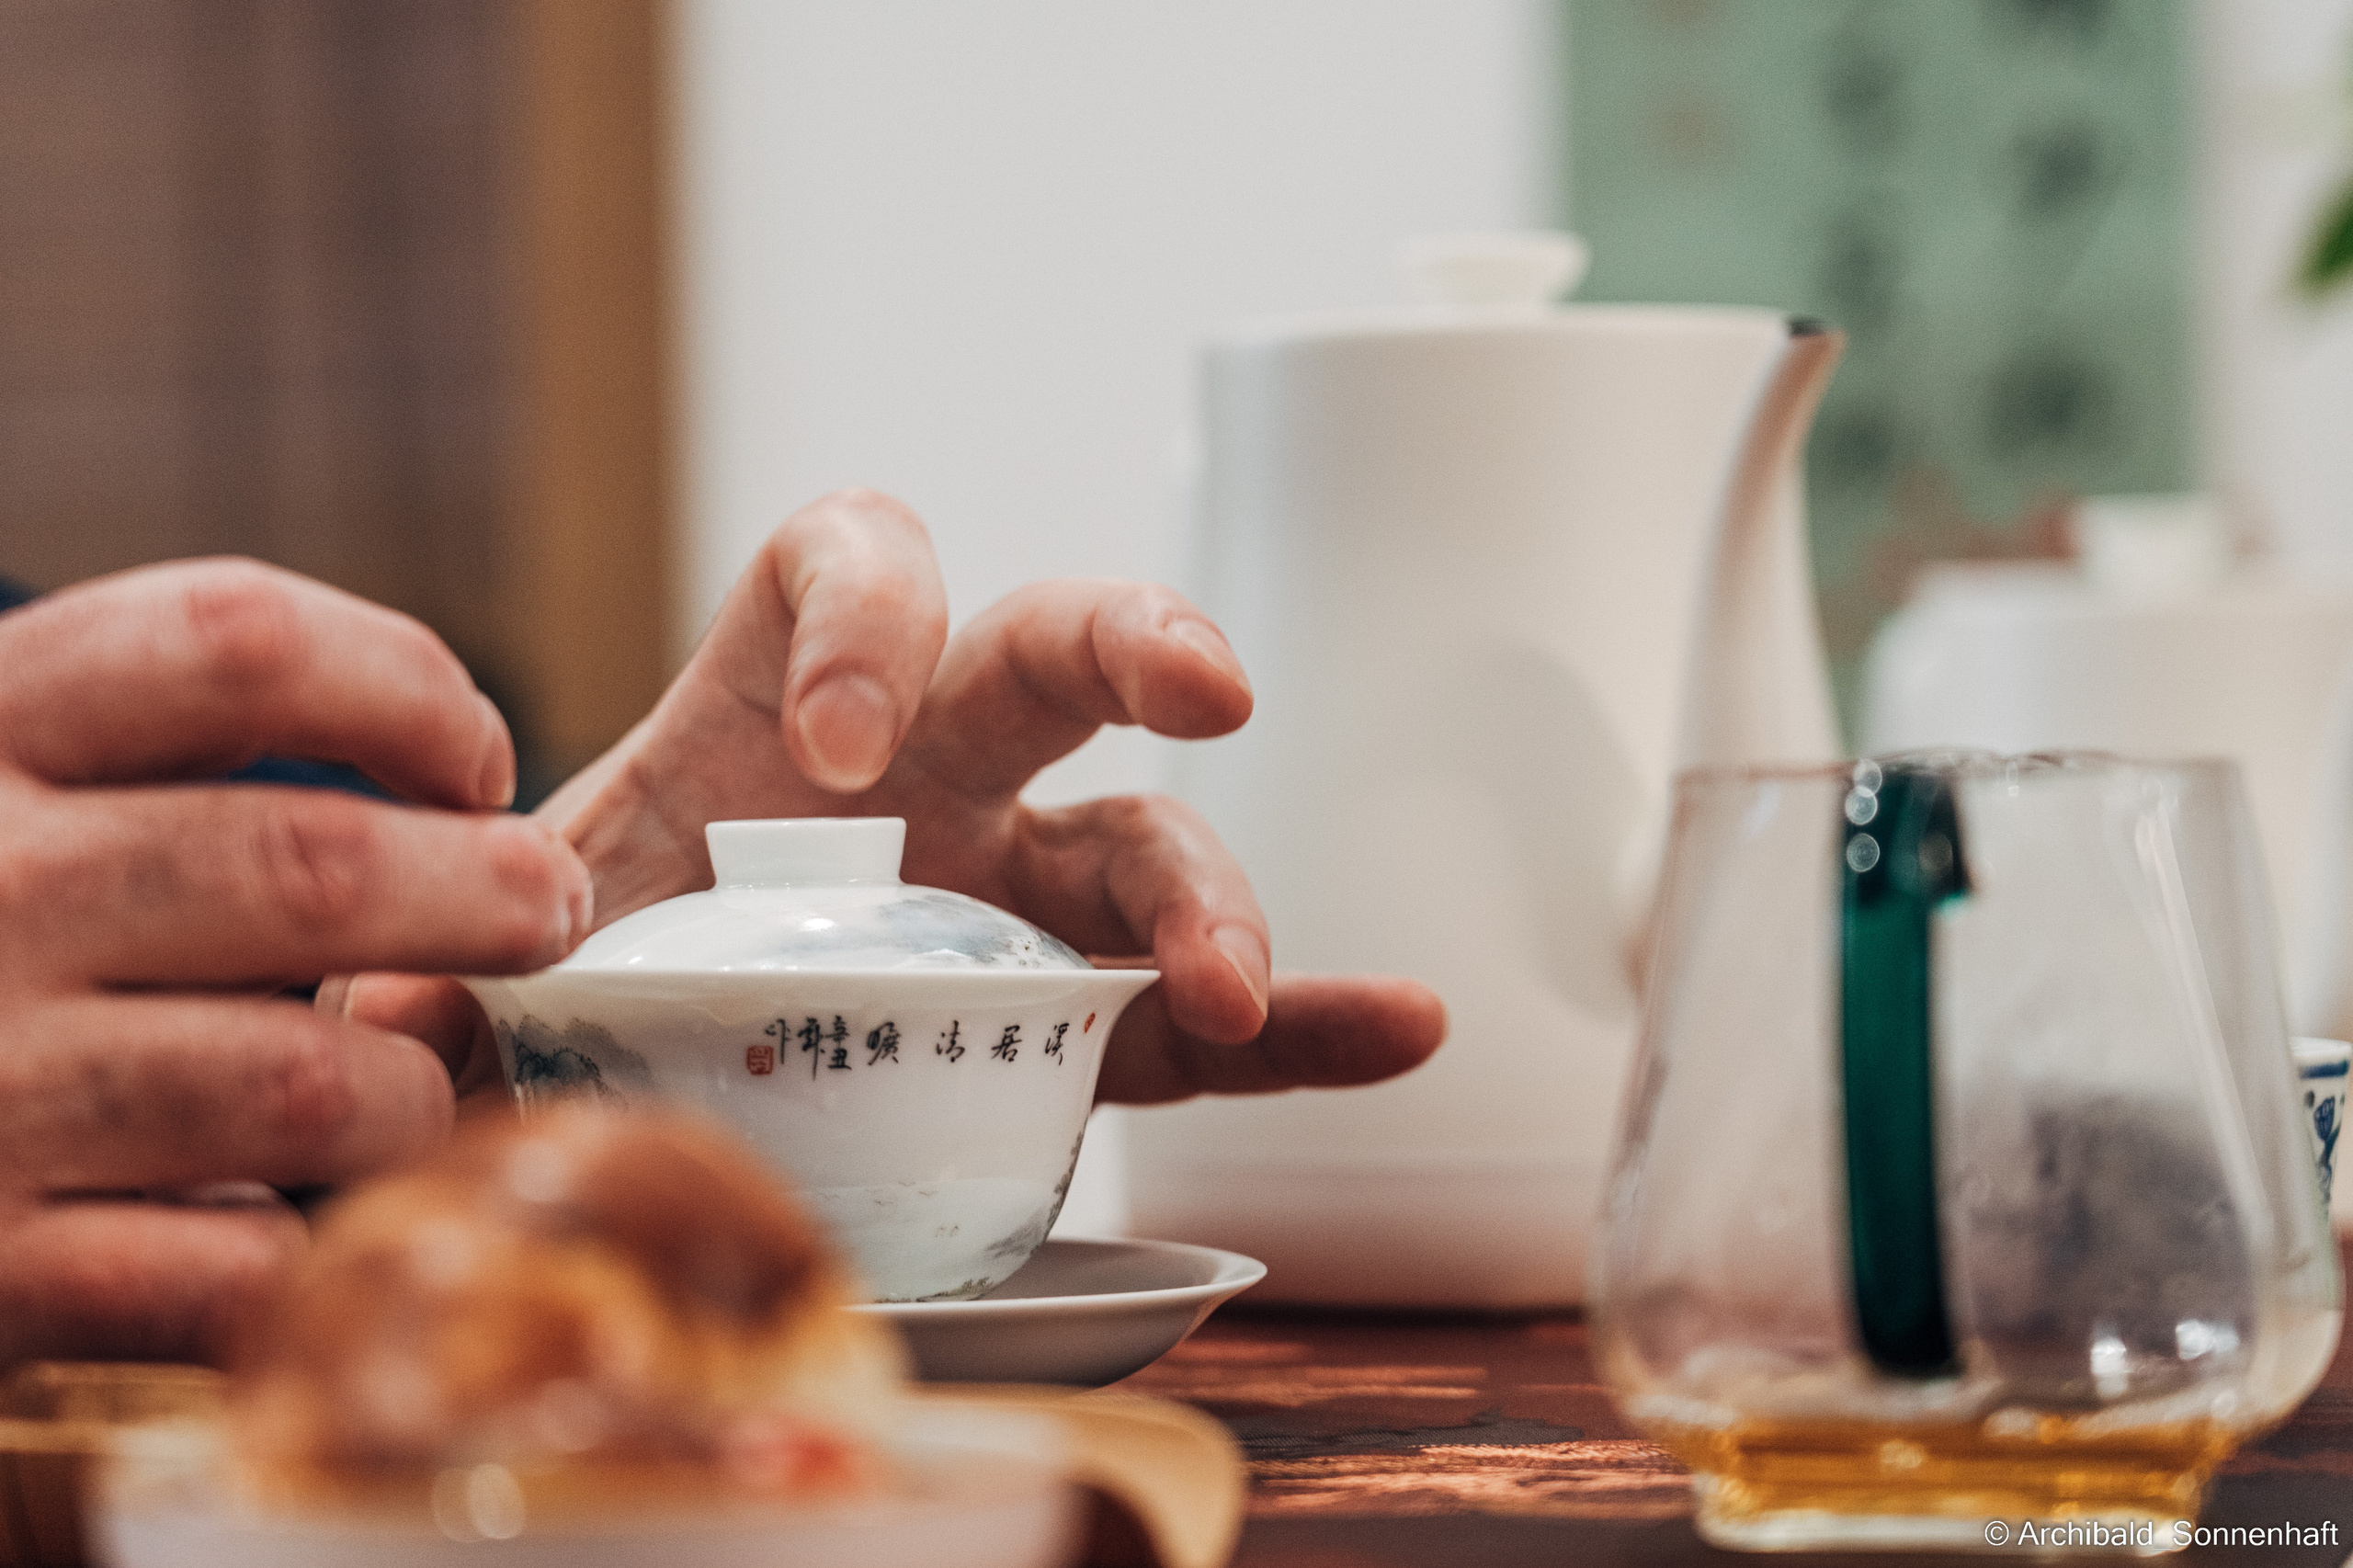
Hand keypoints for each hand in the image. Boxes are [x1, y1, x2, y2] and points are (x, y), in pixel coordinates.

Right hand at [0, 561, 588, 1363]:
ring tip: (410, 1091)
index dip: (408, 689)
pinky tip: (284, 1233)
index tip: (474, 760)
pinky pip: (235, 1269)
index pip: (239, 642)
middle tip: (550, 909)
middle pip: (314, 862)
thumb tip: (443, 799)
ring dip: (408, 1092)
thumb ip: (146, 764)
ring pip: (313, 1078)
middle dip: (486, 891)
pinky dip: (298, 1256)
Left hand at [348, 489, 1443, 1105]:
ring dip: (1212, 890)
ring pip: (1146, 845)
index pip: (834, 561)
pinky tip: (1395, 1025)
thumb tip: (385, 1039)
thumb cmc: (580, 987)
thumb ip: (434, 991)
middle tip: (1196, 691)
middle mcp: (920, 779)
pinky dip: (1305, 1026)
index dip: (858, 613)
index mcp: (764, 719)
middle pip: (1045, 649)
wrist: (653, 1096)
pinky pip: (1211, 1020)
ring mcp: (1017, 897)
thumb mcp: (500, 973)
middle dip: (1131, 638)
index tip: (828, 756)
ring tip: (1225, 977)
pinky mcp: (1083, 1023)